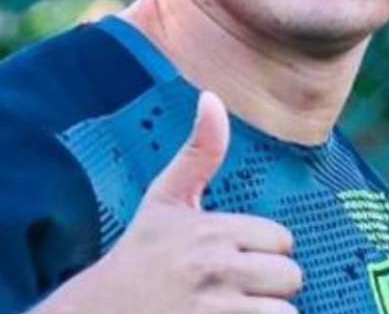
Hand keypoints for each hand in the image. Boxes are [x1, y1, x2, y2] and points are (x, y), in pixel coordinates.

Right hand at [37, 92, 301, 313]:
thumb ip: (199, 152)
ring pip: (285, 313)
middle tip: (239, 289)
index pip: (281, 239)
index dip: (264, 250)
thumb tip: (212, 97)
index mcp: (210, 231)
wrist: (98, 313)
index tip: (236, 257)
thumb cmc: (139, 256)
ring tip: (238, 310)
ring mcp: (216, 311)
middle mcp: (216, 270)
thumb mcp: (164, 200)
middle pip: (290, 276)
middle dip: (271, 285)